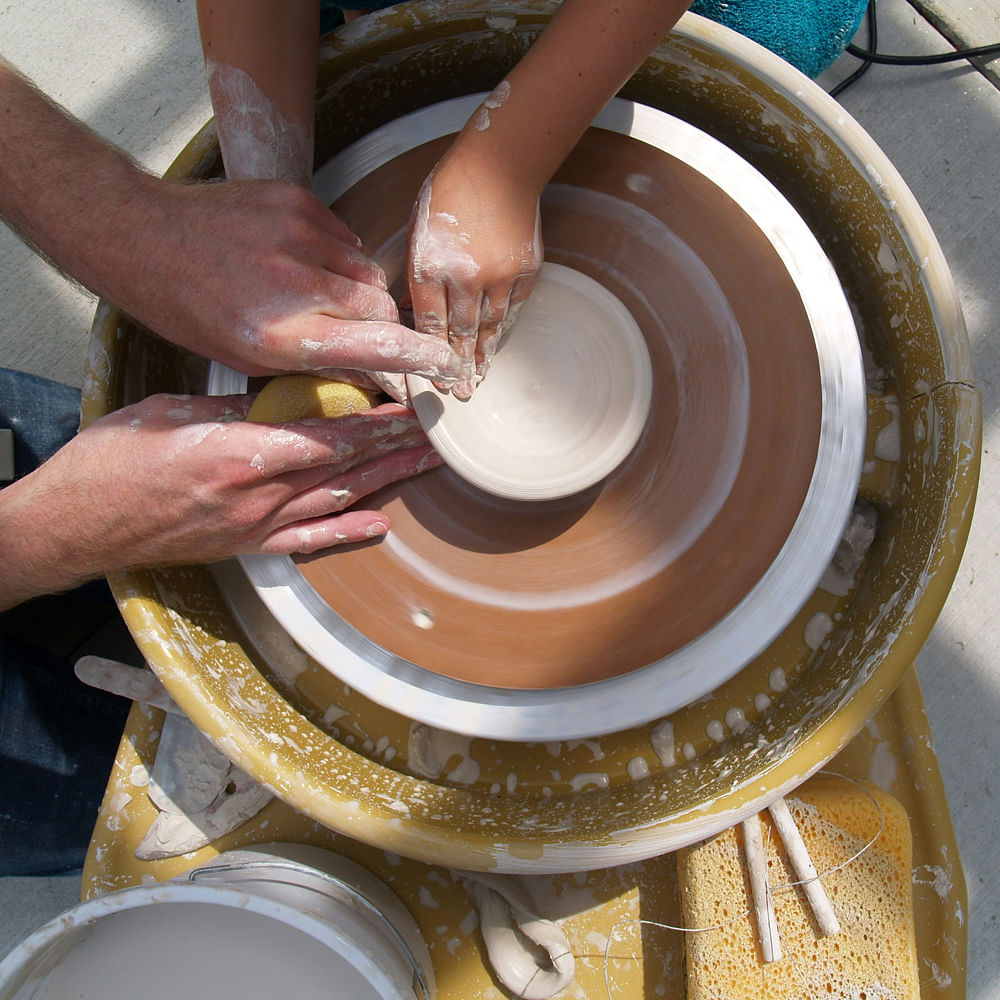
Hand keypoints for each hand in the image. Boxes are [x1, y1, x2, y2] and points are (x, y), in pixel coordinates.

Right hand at [0, 392, 438, 608]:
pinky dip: (347, 532)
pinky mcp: (245, 548)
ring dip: (388, 482)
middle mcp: (258, 496)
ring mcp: (255, 527)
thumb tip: (281, 397)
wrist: (75, 525)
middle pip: (346, 467)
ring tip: (427, 466)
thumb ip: (233, 409)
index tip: (413, 408)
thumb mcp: (169, 413)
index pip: (330, 435)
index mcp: (241, 454)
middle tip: (440, 434)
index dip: (379, 422)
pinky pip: (308, 541)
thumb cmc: (111, 463)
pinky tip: (381, 525)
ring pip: (338, 500)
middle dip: (397, 448)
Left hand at [124, 178, 462, 388]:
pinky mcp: (299, 202)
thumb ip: (315, 362)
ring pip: (367, 273)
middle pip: (381, 307)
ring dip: (360, 293)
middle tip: (365, 336)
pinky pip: (347, 240)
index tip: (445, 367)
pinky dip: (339, 259)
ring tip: (321, 298)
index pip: (376, 346)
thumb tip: (370, 371)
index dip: (419, 359)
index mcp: (281, 333)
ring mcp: (300, 235)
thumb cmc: (188, 306)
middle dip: (384, 327)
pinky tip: (306, 266)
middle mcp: (296, 283)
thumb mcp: (246, 356)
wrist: (144, 235)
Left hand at [407, 150, 542, 399]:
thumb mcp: (418, 229)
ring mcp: (498, 276)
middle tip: (460, 393)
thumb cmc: (451, 192)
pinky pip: (512, 309)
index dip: (430, 353)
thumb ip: (418, 273)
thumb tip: (417, 311)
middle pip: (460, 333)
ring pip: (489, 327)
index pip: (429, 323)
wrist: (500, 165)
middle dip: (458, 367)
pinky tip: (496, 345)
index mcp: (430, 265)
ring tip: (479, 378)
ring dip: (483, 355)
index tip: (430, 376)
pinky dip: (503, 328)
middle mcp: (464, 276)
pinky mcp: (524, 271)